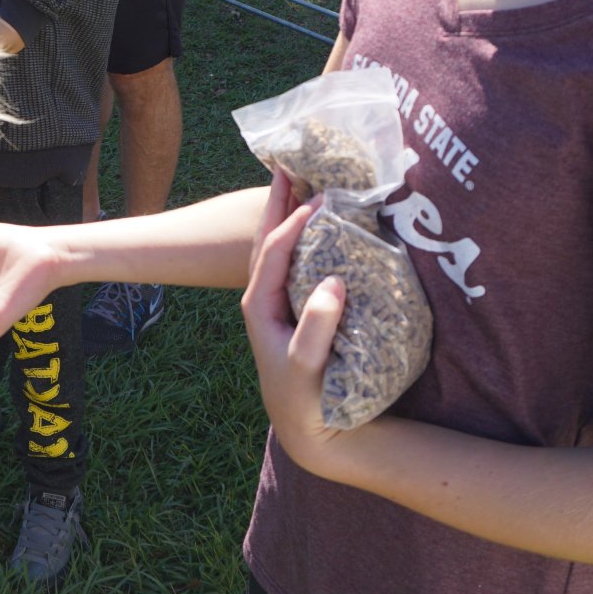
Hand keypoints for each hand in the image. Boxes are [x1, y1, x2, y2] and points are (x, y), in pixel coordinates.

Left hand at [240, 170, 347, 471]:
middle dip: (280, 203)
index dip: (292, 221)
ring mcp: (279, 300)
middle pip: (269, 238)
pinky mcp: (296, 307)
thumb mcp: (307, 367)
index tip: (317, 197)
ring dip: (290, 214)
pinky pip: (297, 261)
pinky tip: (318, 223)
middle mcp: (264, 296)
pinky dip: (304, 237)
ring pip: (282, 247)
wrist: (306, 428)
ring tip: (301, 180)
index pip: (273, 250)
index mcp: (259, 304)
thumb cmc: (304, 398)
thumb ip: (317, 328)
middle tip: (290, 164)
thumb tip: (332, 282)